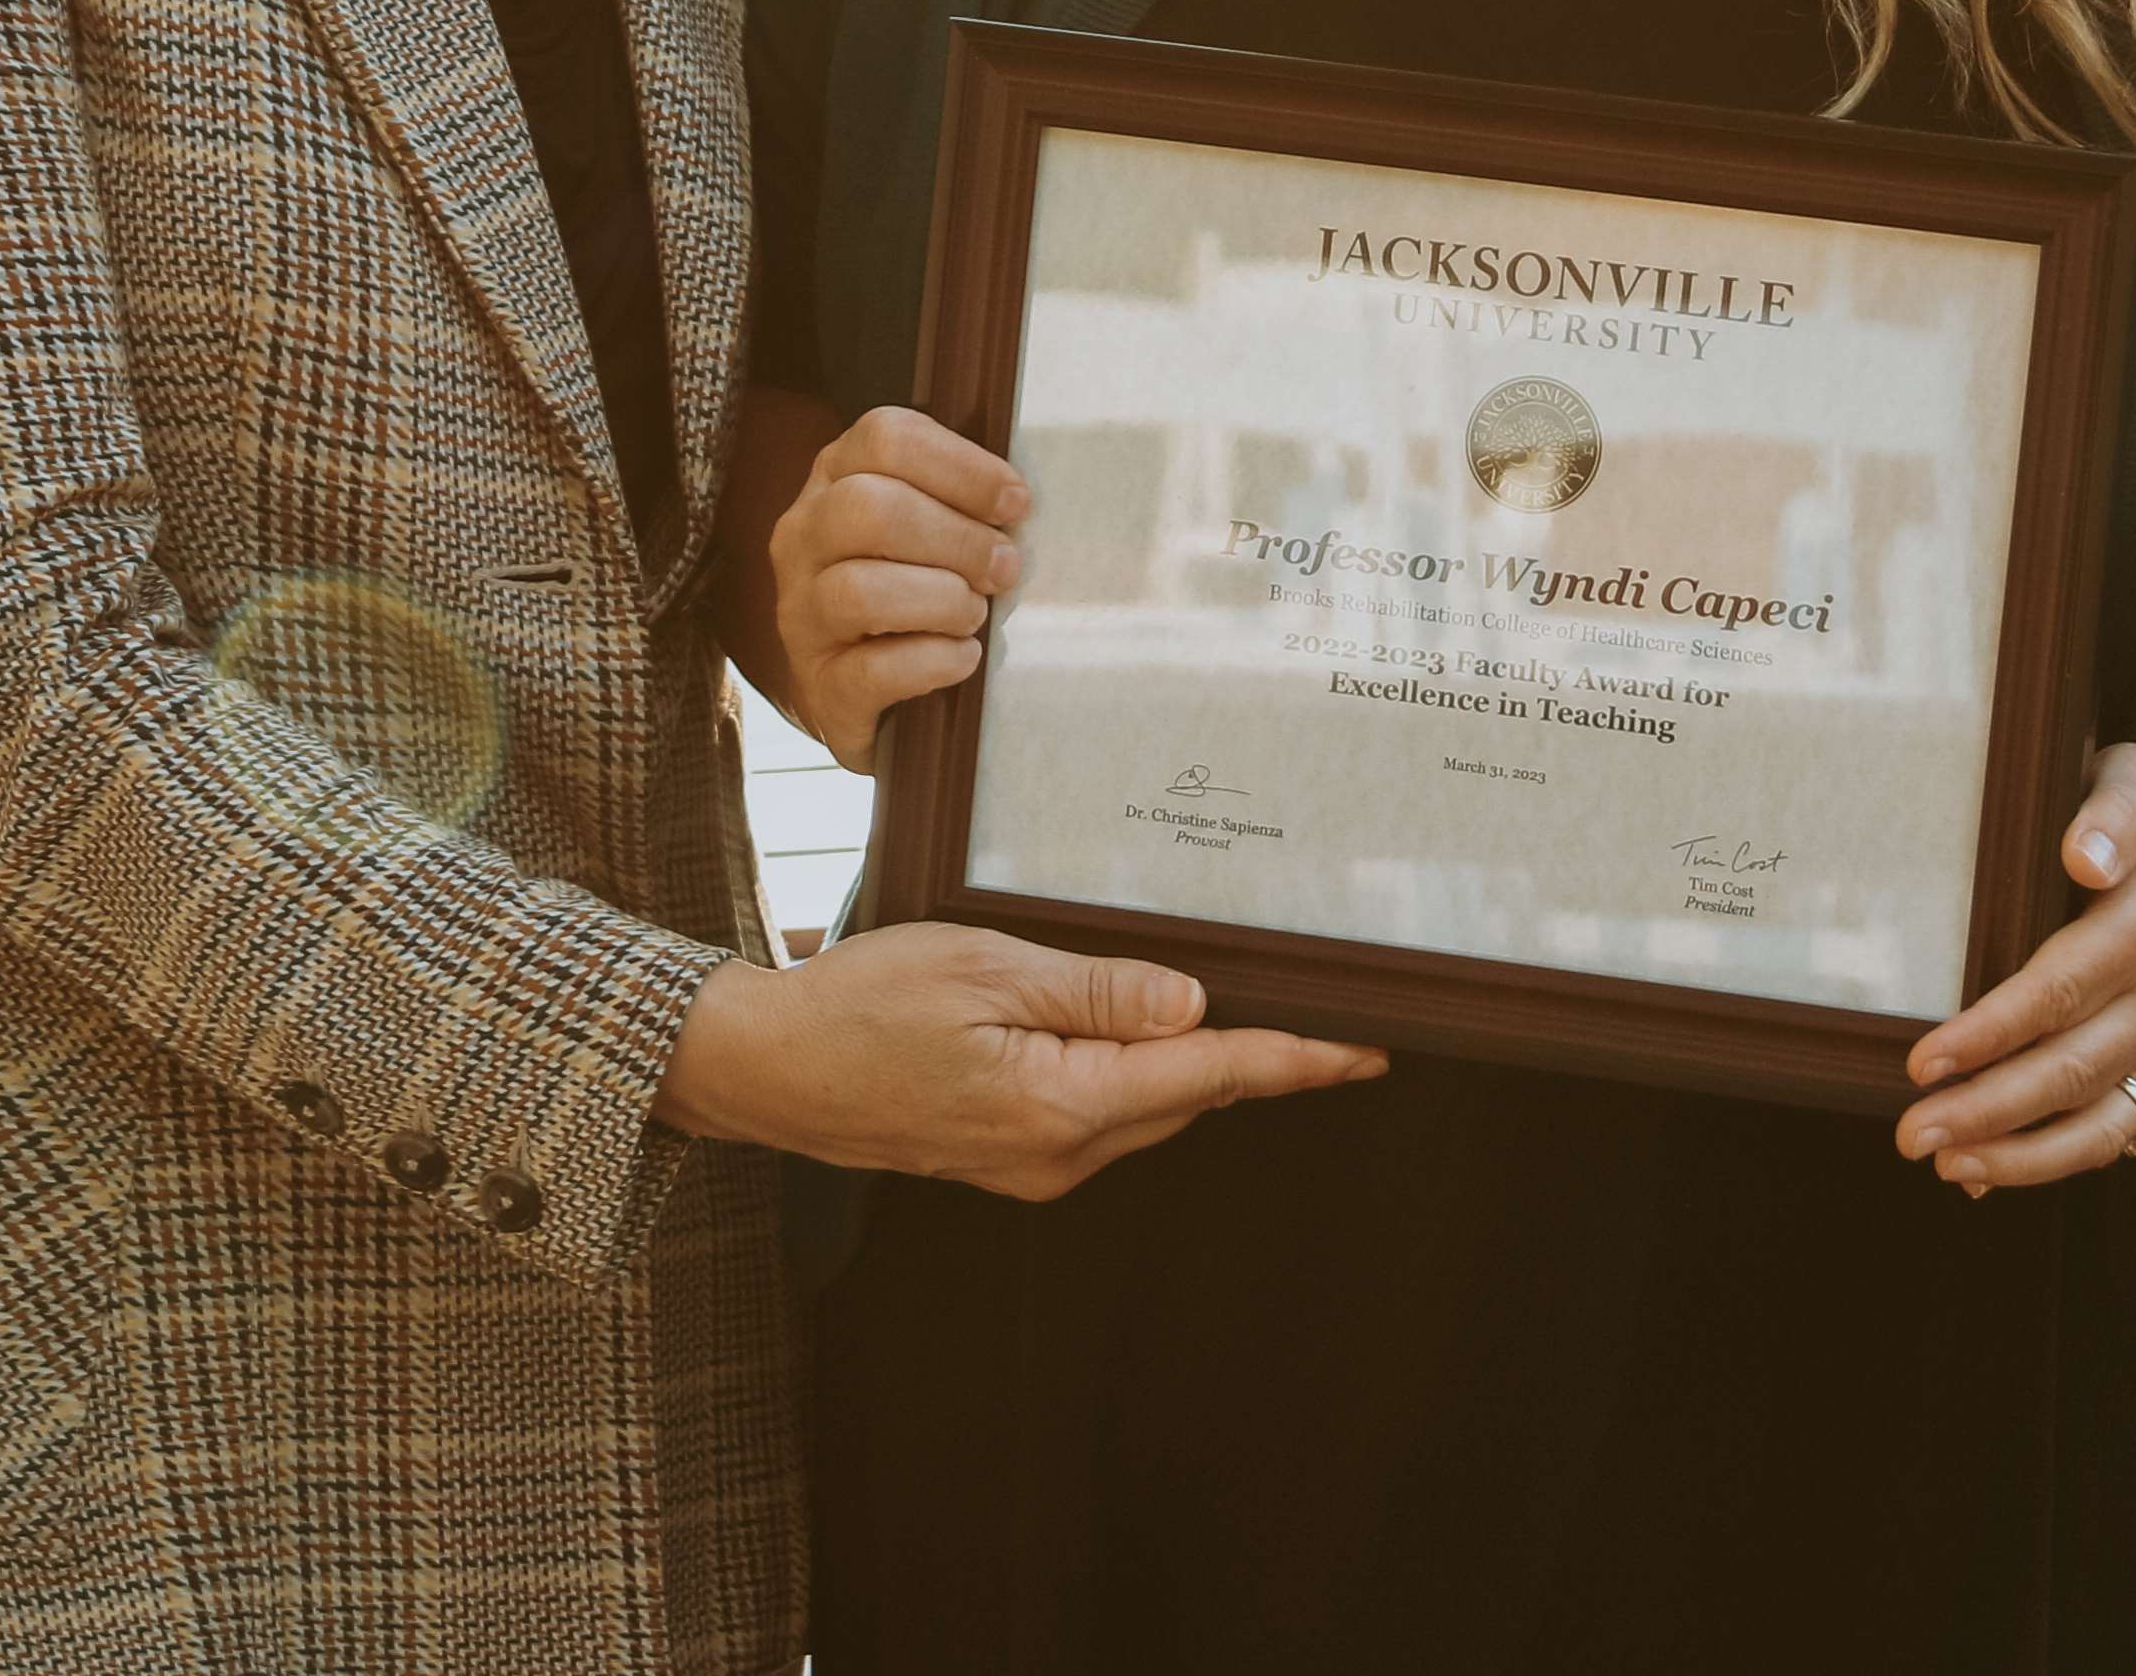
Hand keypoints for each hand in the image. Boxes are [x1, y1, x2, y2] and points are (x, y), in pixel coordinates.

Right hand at [655, 925, 1385, 1199]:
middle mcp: (1059, 1155)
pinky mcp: (1011, 1158)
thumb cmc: (863, 1005)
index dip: (1293, 1059)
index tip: (1364, 1049)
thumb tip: (1191, 1006)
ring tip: (1235, 1002)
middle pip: (1187, 1096)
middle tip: (1321, 1004)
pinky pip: (1100, 1113)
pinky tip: (1137, 1028)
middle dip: (1253, 1055)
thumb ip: (1094, 991)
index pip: (1207, 1075)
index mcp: (1060, 1105)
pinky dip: (1133, 1073)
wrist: (771, 1070)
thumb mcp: (985, 969)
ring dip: (1189, 1062)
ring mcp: (1034, 1167)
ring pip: (1146, 1107)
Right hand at [764, 406, 1023, 768]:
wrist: (859, 688)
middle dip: (957, 538)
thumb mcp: (925, 527)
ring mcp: (800, 610)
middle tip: (1005, 568)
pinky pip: (871, 670)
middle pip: (869, 508)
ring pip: (860, 590)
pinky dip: (933, 661)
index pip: (886, 438)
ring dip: (942, 600)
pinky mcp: (818, 682)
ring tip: (975, 614)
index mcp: (835, 478)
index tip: (1016, 503)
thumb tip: (1022, 503)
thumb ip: (960, 501)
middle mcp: (804, 536)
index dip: (961, 466)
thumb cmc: (913, 588)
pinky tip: (964, 658)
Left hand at [1892, 743, 2135, 1194]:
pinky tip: (1989, 1175)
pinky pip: (2116, 1126)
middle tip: (1915, 1134)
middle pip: (2071, 1069)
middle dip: (1989, 1111)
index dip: (1992, 1032)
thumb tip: (2081, 855)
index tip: (1926, 1060)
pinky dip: (2056, 1160)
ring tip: (1950, 1166)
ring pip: (2097, 1116)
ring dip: (2021, 1154)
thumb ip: (2114, 812)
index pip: (2063, 989)